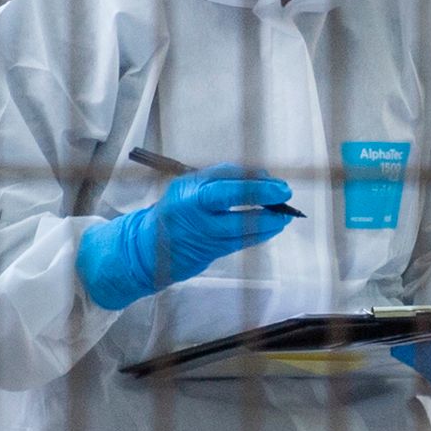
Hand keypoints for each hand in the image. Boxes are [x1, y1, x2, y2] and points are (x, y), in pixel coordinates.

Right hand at [76, 164, 296, 308]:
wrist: (145, 248)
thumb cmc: (173, 211)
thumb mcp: (189, 187)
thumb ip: (219, 181)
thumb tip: (259, 177)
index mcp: (188, 191)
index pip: (225, 181)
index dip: (254, 182)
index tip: (275, 182)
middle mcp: (195, 213)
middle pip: (235, 206)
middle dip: (264, 202)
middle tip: (285, 199)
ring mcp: (202, 235)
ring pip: (243, 229)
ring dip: (268, 223)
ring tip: (284, 216)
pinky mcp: (209, 253)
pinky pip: (240, 242)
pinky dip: (257, 235)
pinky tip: (270, 228)